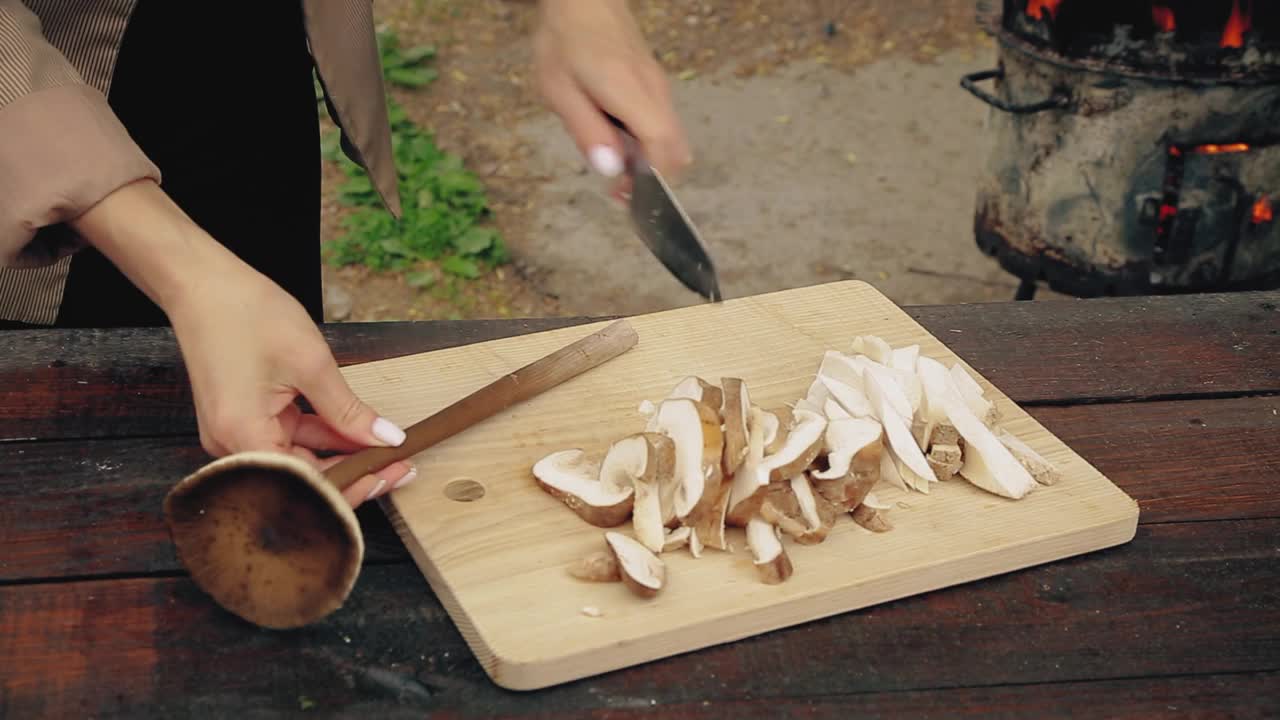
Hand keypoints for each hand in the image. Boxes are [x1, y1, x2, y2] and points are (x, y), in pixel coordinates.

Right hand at [71, 180, 415, 506]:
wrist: (203, 284)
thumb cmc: (246, 314)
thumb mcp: (310, 363)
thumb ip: (348, 409)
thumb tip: (385, 438)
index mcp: (243, 436)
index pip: (306, 484)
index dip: (353, 484)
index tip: (391, 475)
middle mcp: (232, 445)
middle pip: (301, 477)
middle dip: (352, 471)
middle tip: (399, 467)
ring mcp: (235, 434)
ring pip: (299, 457)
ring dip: (340, 453)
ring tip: (386, 448)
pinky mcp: (243, 420)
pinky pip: (288, 437)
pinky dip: (321, 434)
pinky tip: (356, 431)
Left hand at [532, 0, 690, 197]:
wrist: (583, 0)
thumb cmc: (565, 41)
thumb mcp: (561, 91)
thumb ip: (587, 132)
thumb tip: (611, 170)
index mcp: (632, 95)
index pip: (663, 150)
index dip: (652, 182)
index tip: (627, 197)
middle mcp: (655, 93)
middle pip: (676, 151)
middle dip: (653, 179)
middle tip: (618, 190)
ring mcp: (659, 88)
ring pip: (672, 140)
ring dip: (650, 162)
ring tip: (615, 167)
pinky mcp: (655, 86)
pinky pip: (662, 125)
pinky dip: (648, 144)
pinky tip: (618, 142)